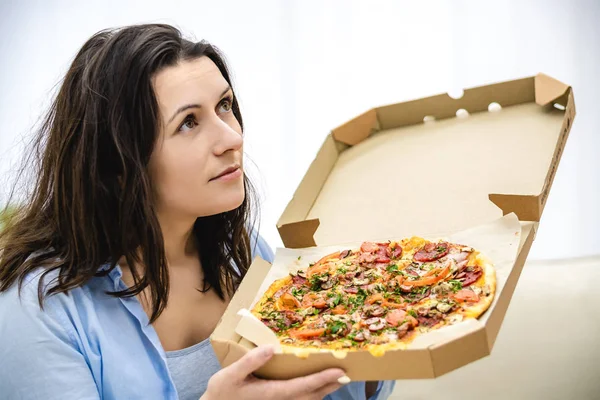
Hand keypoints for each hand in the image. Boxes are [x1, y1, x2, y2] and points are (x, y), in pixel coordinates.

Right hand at [202, 345, 347, 399]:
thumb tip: (270, 347)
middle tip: (348, 373)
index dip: (323, 378)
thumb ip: (251, 361)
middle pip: (312, 394)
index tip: (339, 371)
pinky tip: (316, 384)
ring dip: (324, 389)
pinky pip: (300, 398)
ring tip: (337, 377)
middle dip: (330, 384)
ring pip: (308, 398)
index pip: (303, 386)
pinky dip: (312, 391)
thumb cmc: (222, 391)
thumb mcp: (230, 374)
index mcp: (272, 393)